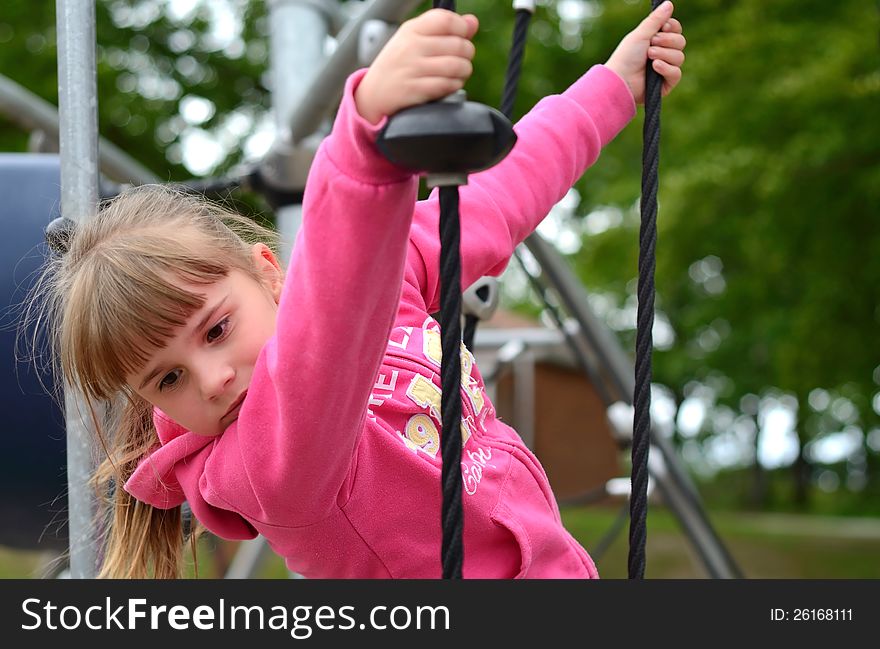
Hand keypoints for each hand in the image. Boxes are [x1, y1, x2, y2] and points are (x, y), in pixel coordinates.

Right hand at [355, 9, 478, 123]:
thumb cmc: (398, 65)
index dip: (462, 28)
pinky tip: (448, 85)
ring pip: (457, 66)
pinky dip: (454, 86)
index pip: (446, 19)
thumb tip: (472, 22)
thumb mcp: (415, 41)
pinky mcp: (415, 90)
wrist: (374, 94)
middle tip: (461, 60)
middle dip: (466, 54)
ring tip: (457, 74)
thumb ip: (444, 30)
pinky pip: (448, 85)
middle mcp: (411, 47)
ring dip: (464, 72)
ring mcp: (412, 69)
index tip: (462, 36)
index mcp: (411, 30)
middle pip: (458, 44)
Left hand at [605, 1, 685, 104]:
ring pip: (679, 57)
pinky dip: (665, 68)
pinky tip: (654, 67)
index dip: (672, 27)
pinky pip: (676, 73)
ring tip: (649, 57)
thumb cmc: (626, 57)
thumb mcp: (640, 34)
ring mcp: (665, 69)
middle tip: (651, 44)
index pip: (676, 30)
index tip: (663, 27)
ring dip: (663, 54)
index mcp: (657, 41)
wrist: (620, 79)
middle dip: (667, 41)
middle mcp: (663, 54)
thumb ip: (656, 20)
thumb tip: (669, 3)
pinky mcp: (666, 84)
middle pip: (681, 42)